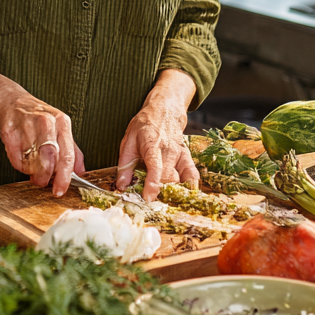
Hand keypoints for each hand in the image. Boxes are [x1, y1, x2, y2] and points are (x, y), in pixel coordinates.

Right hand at [0, 88, 82, 196]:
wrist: (10, 100)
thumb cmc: (36, 117)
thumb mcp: (59, 128)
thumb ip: (72, 150)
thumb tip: (80, 171)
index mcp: (62, 122)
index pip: (67, 155)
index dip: (64, 177)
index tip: (60, 190)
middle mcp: (46, 121)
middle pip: (49, 159)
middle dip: (45, 176)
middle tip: (42, 181)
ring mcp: (26, 124)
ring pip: (31, 161)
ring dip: (31, 171)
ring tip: (31, 167)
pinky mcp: (9, 129)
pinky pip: (15, 158)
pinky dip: (18, 164)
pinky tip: (20, 157)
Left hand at [116, 70, 197, 200]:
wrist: (164, 111)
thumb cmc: (143, 126)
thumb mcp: (127, 141)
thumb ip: (124, 165)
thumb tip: (121, 185)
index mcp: (152, 145)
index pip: (155, 167)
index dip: (153, 184)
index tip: (149, 197)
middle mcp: (169, 151)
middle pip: (170, 177)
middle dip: (162, 193)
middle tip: (152, 204)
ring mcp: (181, 154)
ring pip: (182, 179)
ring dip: (175, 192)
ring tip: (166, 203)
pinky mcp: (187, 157)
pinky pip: (193, 175)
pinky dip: (189, 187)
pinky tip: (182, 195)